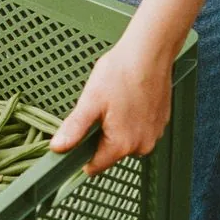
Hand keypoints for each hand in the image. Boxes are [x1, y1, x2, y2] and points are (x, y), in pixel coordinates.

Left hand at [49, 38, 173, 175]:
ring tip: (115, 102)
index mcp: (122, 145)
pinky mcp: (161, 122)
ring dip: (117, 128)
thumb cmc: (121, 73)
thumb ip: (74, 128)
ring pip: (125, 141)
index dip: (82, 154)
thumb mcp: (90, 101)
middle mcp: (142, 145)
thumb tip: (58, 148)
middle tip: (100, 109)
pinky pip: (139, 130)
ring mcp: (154, 134)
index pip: (95, 166)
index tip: (79, 136)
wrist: (150, 52)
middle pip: (110, 153)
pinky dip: (131, 119)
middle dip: (100, 136)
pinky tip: (128, 99)